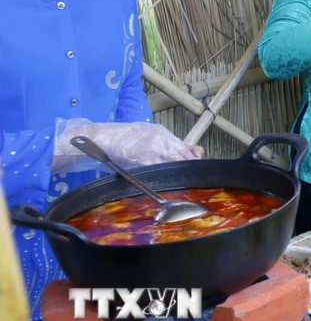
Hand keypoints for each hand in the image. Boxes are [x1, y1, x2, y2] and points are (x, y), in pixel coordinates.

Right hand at [54, 120, 202, 172]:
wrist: (102, 138)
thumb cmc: (124, 139)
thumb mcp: (148, 136)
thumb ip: (169, 145)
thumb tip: (194, 153)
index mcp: (163, 133)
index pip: (185, 148)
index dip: (193, 160)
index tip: (198, 169)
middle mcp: (161, 138)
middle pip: (183, 156)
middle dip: (189, 168)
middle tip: (194, 180)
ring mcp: (153, 147)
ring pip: (174, 162)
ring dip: (179, 174)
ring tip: (184, 186)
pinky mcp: (144, 157)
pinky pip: (160, 169)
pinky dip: (165, 177)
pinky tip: (168, 185)